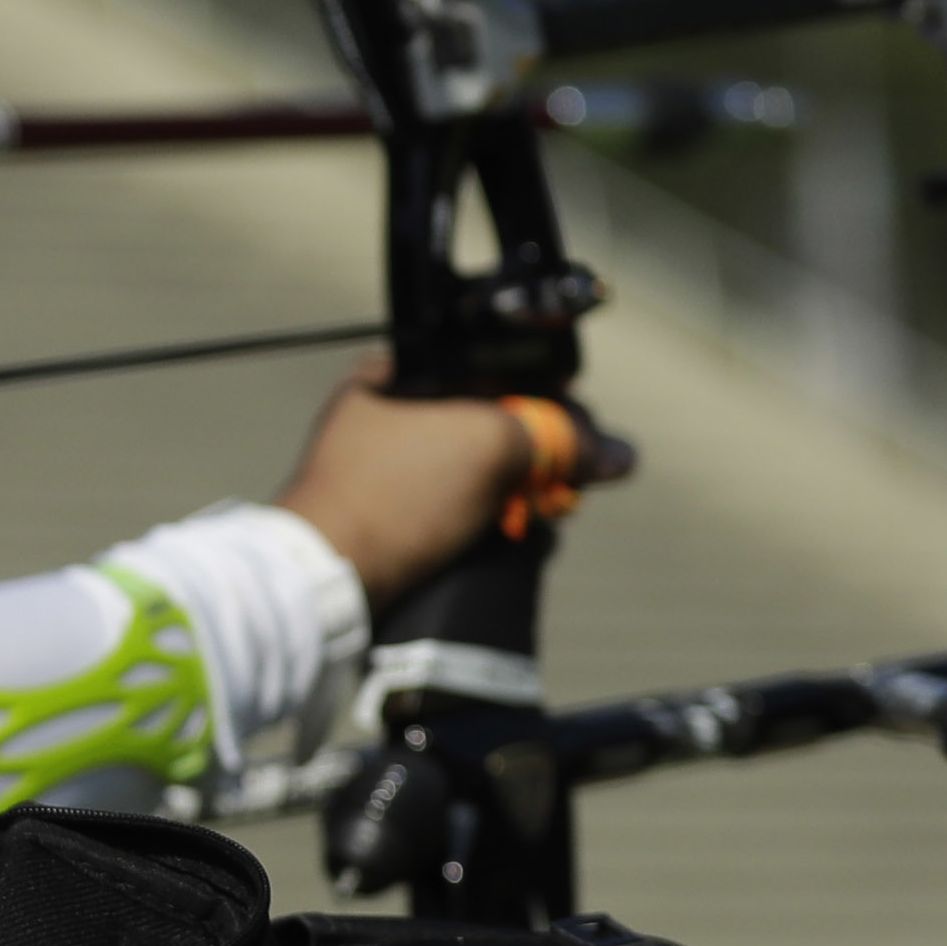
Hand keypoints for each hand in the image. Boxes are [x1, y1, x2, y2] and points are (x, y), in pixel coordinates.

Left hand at [269, 365, 633, 608]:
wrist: (325, 581)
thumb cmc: (395, 495)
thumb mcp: (489, 446)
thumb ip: (558, 438)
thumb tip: (620, 454)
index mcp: (396, 372)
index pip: (497, 365)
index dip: (550, 394)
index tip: (582, 429)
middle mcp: (386, 410)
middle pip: (496, 417)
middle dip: (543, 447)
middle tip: (568, 478)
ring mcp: (385, 464)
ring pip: (483, 464)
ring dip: (524, 485)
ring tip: (549, 506)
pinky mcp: (391, 513)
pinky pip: (461, 502)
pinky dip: (496, 513)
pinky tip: (520, 527)